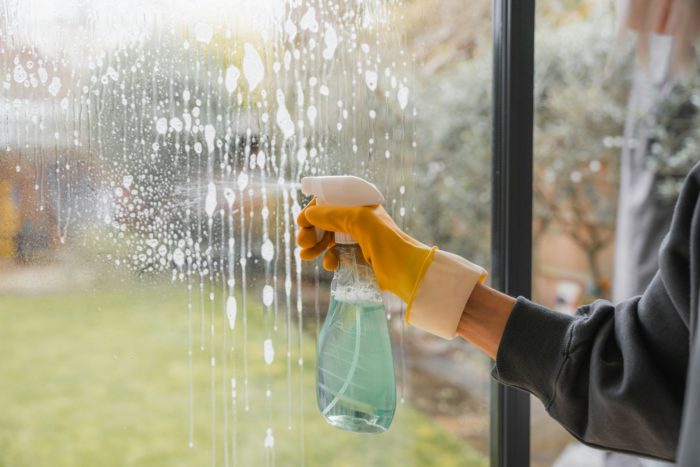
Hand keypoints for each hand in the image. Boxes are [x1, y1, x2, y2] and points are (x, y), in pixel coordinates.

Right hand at [296, 197, 486, 339]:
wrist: (406, 271)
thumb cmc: (386, 241)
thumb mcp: (358, 220)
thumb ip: (331, 214)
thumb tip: (308, 214)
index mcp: (360, 205)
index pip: (330, 202)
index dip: (314, 210)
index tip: (302, 223)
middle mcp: (358, 220)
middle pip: (325, 221)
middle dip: (311, 231)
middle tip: (303, 243)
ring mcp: (358, 239)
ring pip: (328, 239)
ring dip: (315, 246)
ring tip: (306, 256)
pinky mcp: (358, 258)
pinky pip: (336, 255)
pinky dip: (329, 259)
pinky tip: (330, 265)